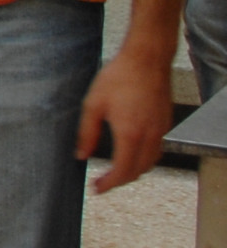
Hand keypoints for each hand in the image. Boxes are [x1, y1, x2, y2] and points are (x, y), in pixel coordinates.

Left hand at [80, 46, 173, 193]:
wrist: (146, 59)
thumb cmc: (118, 78)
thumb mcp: (93, 104)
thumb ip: (86, 133)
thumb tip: (80, 156)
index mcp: (131, 134)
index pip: (122, 171)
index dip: (109, 184)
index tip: (96, 189)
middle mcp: (151, 136)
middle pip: (138, 171)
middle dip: (120, 181)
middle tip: (102, 183)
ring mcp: (162, 130)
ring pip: (151, 163)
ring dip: (134, 171)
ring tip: (115, 172)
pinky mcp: (166, 123)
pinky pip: (158, 150)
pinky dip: (145, 159)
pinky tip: (131, 154)